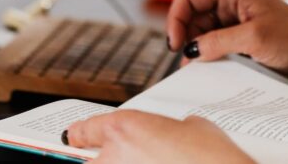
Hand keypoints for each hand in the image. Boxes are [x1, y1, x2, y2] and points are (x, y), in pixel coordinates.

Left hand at [66, 110, 254, 163]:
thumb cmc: (213, 156)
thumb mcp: (192, 127)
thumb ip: (169, 129)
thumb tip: (168, 137)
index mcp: (124, 128)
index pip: (85, 130)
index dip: (80, 134)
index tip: (74, 138)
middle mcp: (114, 158)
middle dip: (100, 162)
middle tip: (117, 159)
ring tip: (147, 162)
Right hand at [167, 0, 287, 75]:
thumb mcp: (254, 38)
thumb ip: (219, 41)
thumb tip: (191, 50)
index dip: (177, 16)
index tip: (175, 41)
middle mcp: (230, 1)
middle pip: (192, 13)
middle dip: (184, 34)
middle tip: (184, 58)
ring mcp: (232, 18)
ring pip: (200, 29)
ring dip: (194, 46)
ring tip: (194, 67)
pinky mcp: (236, 35)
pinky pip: (212, 41)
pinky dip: (206, 53)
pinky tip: (205, 66)